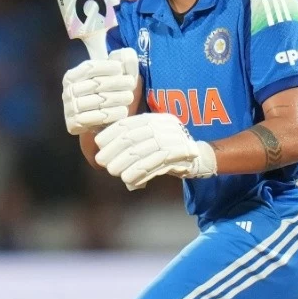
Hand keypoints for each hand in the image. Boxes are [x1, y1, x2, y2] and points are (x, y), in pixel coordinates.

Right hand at [61, 48, 138, 134]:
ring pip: (98, 100)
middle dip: (117, 82)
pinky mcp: (74, 123)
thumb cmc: (110, 95)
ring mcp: (70, 108)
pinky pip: (97, 117)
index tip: (121, 69)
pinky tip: (123, 111)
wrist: (102, 125)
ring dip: (118, 98)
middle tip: (131, 85)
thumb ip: (123, 62)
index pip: (90, 67)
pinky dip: (113, 114)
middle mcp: (68, 91)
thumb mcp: (117, 76)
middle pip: (96, 83)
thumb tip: (127, 53)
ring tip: (129, 98)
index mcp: (73, 76)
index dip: (107, 66)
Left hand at [94, 113, 217, 189]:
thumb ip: (132, 140)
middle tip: (102, 162)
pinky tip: (130, 180)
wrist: (199, 157)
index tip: (98, 143)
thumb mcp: (151, 139)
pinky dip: (140, 173)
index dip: (111, 132)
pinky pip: (154, 165)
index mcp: (156, 119)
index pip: (129, 122)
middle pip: (133, 137)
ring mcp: (174, 139)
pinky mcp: (180, 155)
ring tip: (114, 172)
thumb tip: (103, 147)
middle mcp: (165, 126)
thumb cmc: (168, 150)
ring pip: (142, 152)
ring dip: (124, 164)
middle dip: (114, 150)